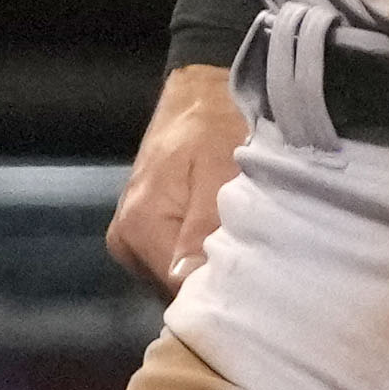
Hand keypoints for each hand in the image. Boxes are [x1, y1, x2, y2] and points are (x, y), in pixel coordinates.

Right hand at [110, 61, 247, 291]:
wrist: (200, 95)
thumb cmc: (216, 124)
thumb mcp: (219, 169)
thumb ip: (203, 228)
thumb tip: (187, 284)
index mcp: (139, 227)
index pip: (181, 292)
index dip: (223, 294)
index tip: (261, 288)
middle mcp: (126, 242)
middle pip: (178, 291)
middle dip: (218, 284)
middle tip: (262, 266)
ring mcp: (131, 240)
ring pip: (178, 280)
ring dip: (211, 272)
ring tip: (248, 249)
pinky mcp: (143, 234)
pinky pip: (176, 262)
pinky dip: (203, 258)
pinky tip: (227, 242)